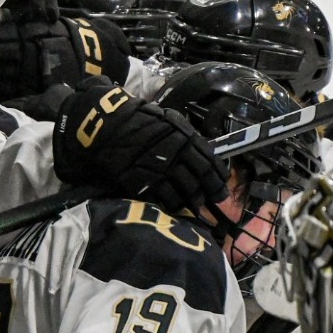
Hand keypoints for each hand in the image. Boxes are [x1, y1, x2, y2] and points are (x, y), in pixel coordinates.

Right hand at [51, 77, 226, 213]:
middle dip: (213, 195)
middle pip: (202, 179)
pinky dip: (174, 204)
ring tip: (199, 211)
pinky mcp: (145, 181)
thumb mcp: (169, 121)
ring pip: (186, 190)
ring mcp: (161, 168)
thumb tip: (202, 154)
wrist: (108, 125)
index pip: (211, 161)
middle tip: (219, 208)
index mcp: (185, 137)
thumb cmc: (139, 120)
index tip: (224, 189)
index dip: (219, 178)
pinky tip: (178, 209)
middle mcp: (177, 153)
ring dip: (195, 203)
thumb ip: (186, 137)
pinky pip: (165, 197)